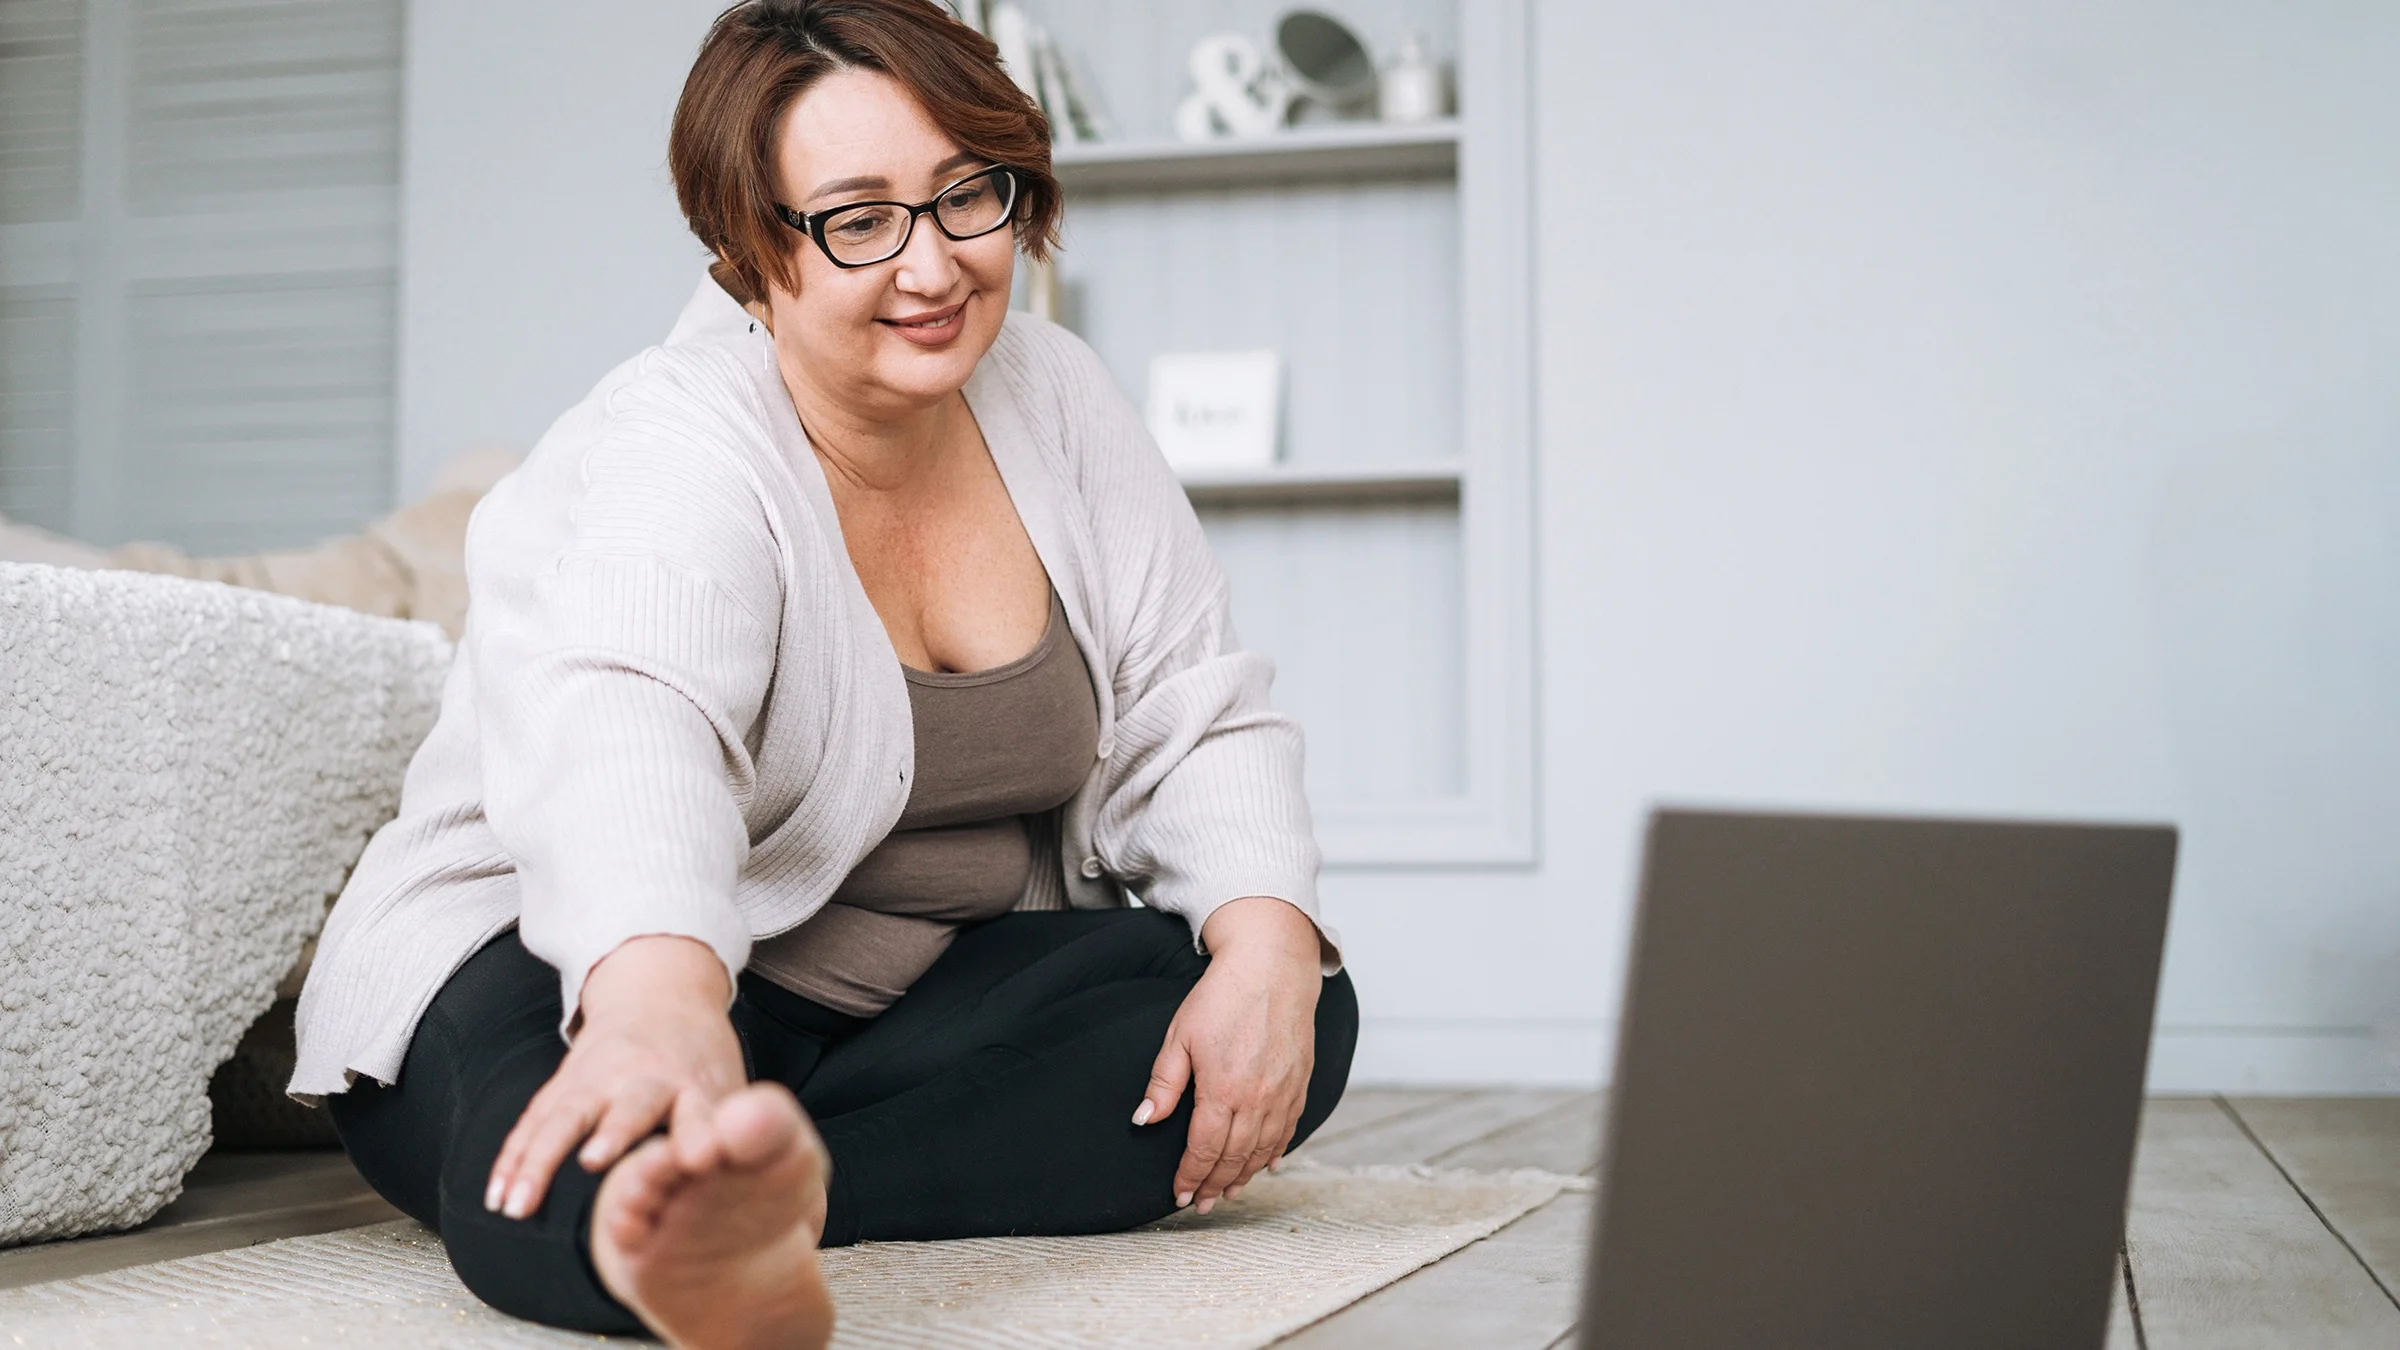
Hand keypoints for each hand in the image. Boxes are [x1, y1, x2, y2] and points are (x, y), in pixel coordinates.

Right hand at [485, 935, 744, 1219]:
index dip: (698, 1135)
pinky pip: (532, 1123)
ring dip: (537, 1161)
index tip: (697, 1158)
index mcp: (692, 1083)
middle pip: (628, 1107)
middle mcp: (643, 1077)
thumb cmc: (698, 1061)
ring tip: (517, 1205)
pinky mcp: (563, 1084)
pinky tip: (496, 1195)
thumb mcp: (725, 1089)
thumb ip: (727, 1132)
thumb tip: (715, 1167)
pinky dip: (512, 1159)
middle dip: (612, 1132)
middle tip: (594, 1161)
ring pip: (563, 1119)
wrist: (661, 996)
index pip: (700, 1112)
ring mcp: (596, 1078)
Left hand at [1133, 896, 1326, 1213]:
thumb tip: (1144, 1120)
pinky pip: (1288, 1130)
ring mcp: (1283, 1094)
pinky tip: (1266, 1165)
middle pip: (1234, 1158)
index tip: (1179, 1194)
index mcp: (1224, 1090)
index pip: (1204, 1150)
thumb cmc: (1223, 996)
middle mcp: (1258, 1100)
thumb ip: (1163, 1083)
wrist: (1273, 966)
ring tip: (1227, 1193)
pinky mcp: (1300, 1084)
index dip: (1190, 1177)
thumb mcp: (1180, 1036)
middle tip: (1200, 1204)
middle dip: (1214, 1185)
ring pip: (1263, 1150)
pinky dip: (1275, 1153)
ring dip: (1244, 1176)